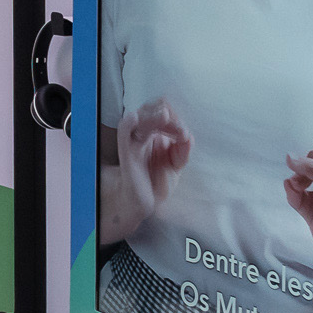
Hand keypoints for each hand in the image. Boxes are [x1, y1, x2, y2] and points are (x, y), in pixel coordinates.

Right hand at [112, 98, 191, 235]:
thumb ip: (183, 150)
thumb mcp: (176, 165)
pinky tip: (136, 117)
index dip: (177, 118)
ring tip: (174, 127)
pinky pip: (124, 130)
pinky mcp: (126, 151)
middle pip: (154, 108)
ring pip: (142, 115)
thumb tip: (188, 136)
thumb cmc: (157, 182)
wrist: (143, 204)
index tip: (185, 136)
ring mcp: (134, 140)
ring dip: (159, 118)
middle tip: (182, 135)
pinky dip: (130, 122)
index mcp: (156, 132)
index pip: (164, 110)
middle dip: (172, 119)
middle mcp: (144, 132)